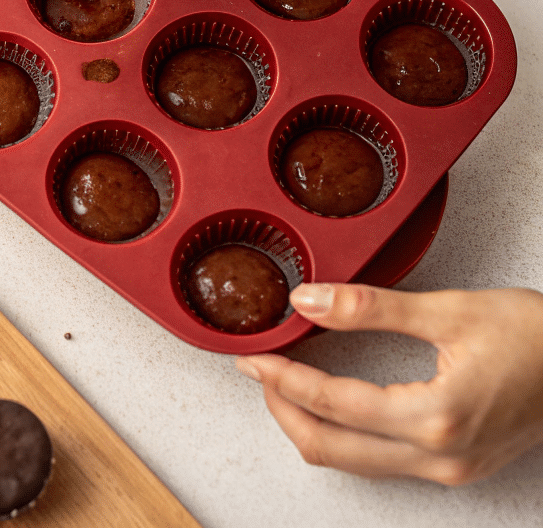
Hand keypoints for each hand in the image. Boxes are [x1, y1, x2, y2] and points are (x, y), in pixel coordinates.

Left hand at [237, 283, 542, 483]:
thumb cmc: (535, 336)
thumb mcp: (448, 310)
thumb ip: (370, 307)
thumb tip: (308, 299)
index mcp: (435, 419)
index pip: (333, 405)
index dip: (283, 380)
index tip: (253, 357)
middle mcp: (438, 457)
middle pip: (331, 449)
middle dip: (283, 409)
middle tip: (258, 370)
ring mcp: (448, 469)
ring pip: (352, 461)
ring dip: (310, 423)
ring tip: (284, 380)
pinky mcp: (454, 465)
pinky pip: (378, 460)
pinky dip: (343, 432)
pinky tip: (331, 398)